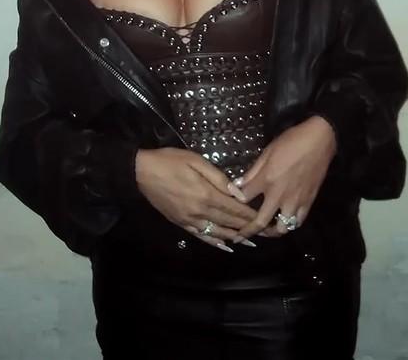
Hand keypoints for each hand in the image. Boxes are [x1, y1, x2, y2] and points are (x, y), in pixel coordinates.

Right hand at [136, 147, 259, 252]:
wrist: (140, 171)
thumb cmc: (169, 161)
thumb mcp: (196, 161)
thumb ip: (219, 178)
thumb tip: (239, 195)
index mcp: (206, 195)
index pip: (235, 209)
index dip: (252, 216)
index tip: (267, 221)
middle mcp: (200, 211)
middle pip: (229, 223)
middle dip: (249, 229)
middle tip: (266, 235)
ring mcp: (189, 220)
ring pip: (217, 233)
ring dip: (235, 238)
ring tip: (251, 242)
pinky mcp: (180, 223)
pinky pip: (201, 236)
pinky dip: (214, 243)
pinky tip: (224, 246)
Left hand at [232, 116, 336, 241]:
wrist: (319, 141)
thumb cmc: (290, 143)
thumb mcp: (266, 154)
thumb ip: (251, 173)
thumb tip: (237, 186)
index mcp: (266, 181)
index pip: (243, 199)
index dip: (233, 203)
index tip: (228, 206)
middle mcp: (279, 196)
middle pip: (260, 222)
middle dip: (248, 232)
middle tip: (240, 237)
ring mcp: (296, 201)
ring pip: (282, 227)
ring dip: (271, 232)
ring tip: (263, 231)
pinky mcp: (309, 202)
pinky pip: (298, 221)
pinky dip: (290, 224)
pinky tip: (283, 221)